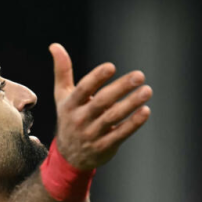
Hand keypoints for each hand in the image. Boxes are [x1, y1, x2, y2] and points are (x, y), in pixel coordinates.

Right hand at [50, 43, 151, 169]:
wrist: (70, 156)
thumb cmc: (69, 118)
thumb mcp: (62, 96)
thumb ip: (62, 71)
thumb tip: (55, 45)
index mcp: (70, 105)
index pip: (83, 89)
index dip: (96, 78)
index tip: (111, 67)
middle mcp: (80, 119)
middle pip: (101, 102)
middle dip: (121, 88)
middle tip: (139, 76)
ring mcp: (92, 134)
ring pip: (113, 118)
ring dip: (131, 104)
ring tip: (147, 90)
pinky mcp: (105, 146)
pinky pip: (121, 134)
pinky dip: (133, 123)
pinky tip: (145, 111)